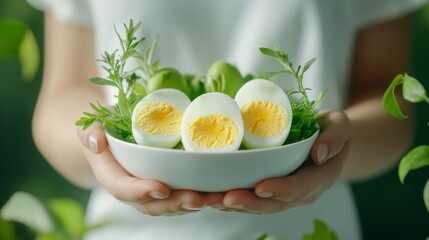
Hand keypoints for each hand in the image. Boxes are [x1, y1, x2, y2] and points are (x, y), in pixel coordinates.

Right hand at [77, 122, 205, 215]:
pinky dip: (199, 195)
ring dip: (192, 204)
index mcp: (111, 176)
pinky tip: (218, 192)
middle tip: (197, 198)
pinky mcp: (166, 185)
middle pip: (152, 204)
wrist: (111, 135)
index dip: (141, 191)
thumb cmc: (102, 129)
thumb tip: (96, 140)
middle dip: (175, 204)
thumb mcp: (89, 125)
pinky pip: (181, 194)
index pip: (122, 189)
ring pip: (170, 204)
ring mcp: (150, 190)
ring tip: (214, 198)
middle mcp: (132, 189)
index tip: (161, 188)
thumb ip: (89, 132)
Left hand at [205, 110, 350, 213]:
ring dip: (233, 205)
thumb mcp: (341, 125)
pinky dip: (230, 199)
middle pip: (273, 203)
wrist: (326, 140)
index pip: (299, 187)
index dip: (280, 189)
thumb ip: (336, 136)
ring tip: (210, 199)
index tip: (261, 187)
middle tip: (225, 198)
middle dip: (249, 203)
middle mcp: (299, 192)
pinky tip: (210, 195)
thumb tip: (320, 153)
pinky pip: (250, 198)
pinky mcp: (269, 189)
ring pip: (258, 205)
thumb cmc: (330, 129)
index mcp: (318, 178)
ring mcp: (283, 193)